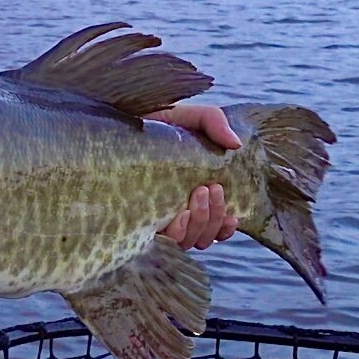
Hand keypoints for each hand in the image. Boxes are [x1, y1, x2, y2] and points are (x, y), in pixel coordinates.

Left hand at [146, 105, 240, 249]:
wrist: (123, 120)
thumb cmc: (159, 123)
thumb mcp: (190, 117)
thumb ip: (215, 123)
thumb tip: (236, 144)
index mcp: (193, 198)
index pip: (216, 228)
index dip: (225, 229)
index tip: (233, 214)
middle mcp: (176, 213)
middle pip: (202, 237)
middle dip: (212, 216)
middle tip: (209, 188)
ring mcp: (155, 216)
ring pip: (186, 241)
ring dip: (198, 223)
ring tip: (197, 193)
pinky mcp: (136, 218)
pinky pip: (161, 240)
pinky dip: (178, 232)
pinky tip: (181, 215)